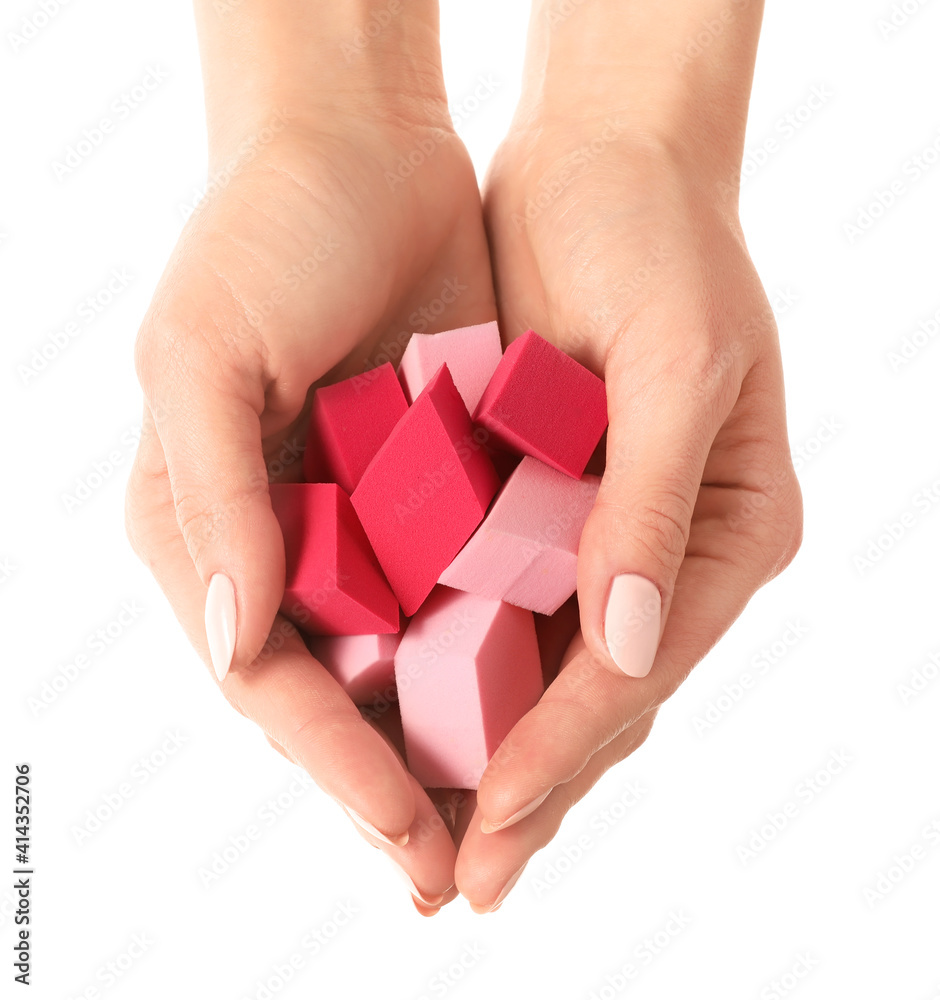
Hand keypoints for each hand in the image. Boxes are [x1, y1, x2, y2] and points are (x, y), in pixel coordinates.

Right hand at [125, 3, 493, 910]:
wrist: (359, 148)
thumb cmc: (260, 234)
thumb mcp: (202, 352)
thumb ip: (210, 497)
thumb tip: (233, 639)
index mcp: (206, 526)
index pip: (270, 678)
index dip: (336, 765)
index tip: (409, 835)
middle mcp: (285, 539)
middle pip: (340, 692)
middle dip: (396, 785)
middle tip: (458, 875)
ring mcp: (362, 518)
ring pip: (408, 658)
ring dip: (453, 738)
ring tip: (510, 822)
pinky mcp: (431, 486)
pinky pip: (465, 586)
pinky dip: (495, 647)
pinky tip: (541, 703)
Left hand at [454, 114, 802, 907]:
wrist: (606, 166)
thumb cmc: (661, 246)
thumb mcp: (679, 364)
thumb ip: (657, 512)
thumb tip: (632, 652)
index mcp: (730, 532)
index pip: (635, 671)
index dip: (560, 750)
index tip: (489, 821)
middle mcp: (667, 553)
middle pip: (595, 698)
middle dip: (527, 789)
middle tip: (462, 880)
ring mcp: (603, 537)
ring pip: (543, 673)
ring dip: (488, 751)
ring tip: (430, 835)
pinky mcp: (543, 507)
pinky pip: (501, 609)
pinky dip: (461, 670)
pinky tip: (410, 723)